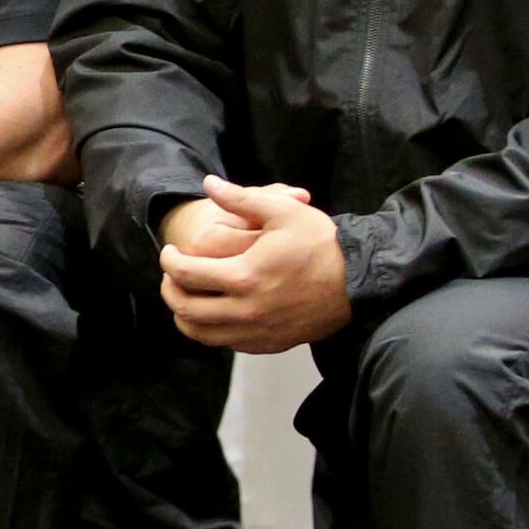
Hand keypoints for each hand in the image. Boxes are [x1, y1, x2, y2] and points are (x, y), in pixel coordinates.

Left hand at [158, 175, 349, 353]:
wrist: (359, 282)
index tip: (170, 252)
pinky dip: (211, 330)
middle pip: (185, 309)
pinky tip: (215, 310)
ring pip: (201, 334)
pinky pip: (226, 344)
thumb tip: (209, 183)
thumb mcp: (285, 211)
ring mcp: (258, 332)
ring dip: (185, 315)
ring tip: (186, 294)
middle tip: (171, 275)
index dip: (169, 261)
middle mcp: (247, 310)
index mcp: (244, 276)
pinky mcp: (269, 344)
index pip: (186, 274)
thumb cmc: (322, 244)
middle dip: (170, 289)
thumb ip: (242, 198)